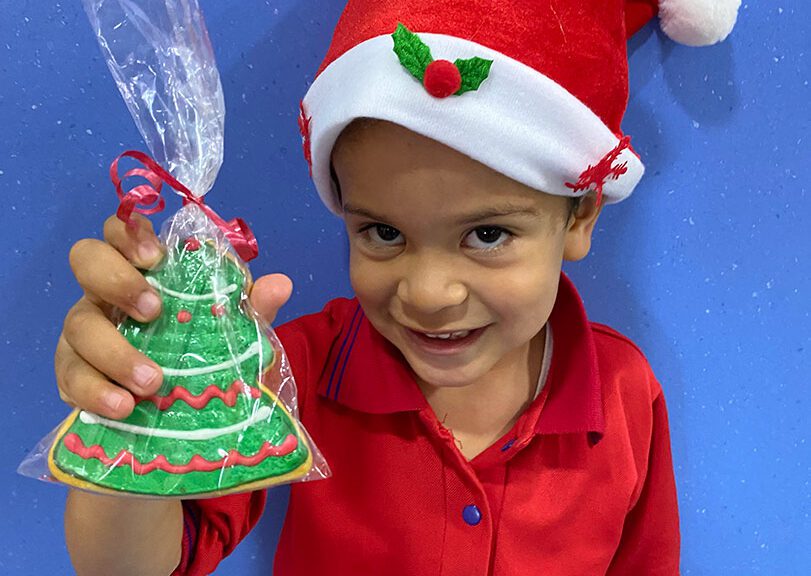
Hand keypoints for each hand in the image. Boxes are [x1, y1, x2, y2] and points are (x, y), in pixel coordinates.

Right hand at [55, 213, 292, 419]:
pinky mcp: (74, 376)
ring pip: (77, 326)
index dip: (130, 233)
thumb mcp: (236, 332)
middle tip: (154, 312)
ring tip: (151, 382)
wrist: (192, 409)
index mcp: (143, 271)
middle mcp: (106, 294)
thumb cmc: (207, 353)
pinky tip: (124, 407)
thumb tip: (281, 285)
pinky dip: (95, 392)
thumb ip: (254, 308)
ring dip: (114, 352)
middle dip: (117, 280)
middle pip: (86, 261)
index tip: (156, 257)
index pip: (121, 231)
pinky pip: (70, 378)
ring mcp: (84, 335)